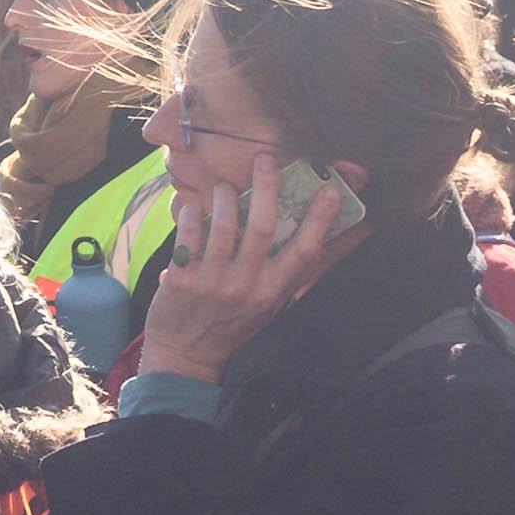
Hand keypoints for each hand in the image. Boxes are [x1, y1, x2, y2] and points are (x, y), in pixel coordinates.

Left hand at [134, 155, 365, 382]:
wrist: (185, 355)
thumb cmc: (230, 324)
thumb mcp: (267, 305)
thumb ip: (287, 274)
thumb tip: (317, 240)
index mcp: (273, 291)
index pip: (305, 251)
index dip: (319, 219)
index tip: (330, 190)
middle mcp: (247, 286)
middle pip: (264, 228)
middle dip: (268, 187)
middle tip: (266, 160)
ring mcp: (214, 282)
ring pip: (225, 226)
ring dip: (226, 197)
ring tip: (226, 187)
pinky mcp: (183, 278)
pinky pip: (188, 235)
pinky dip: (190, 214)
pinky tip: (192, 206)